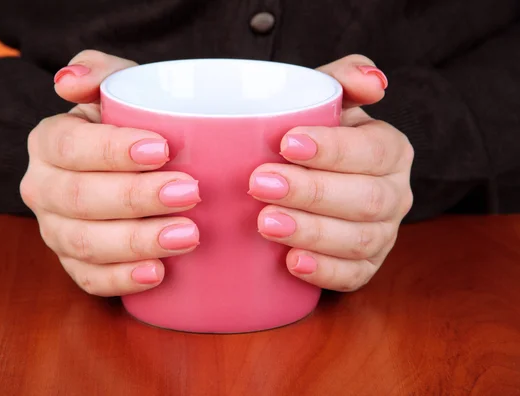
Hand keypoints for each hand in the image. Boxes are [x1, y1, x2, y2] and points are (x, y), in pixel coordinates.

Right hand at [20, 50, 200, 296]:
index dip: (112, 150)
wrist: (129, 166)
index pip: (69, 147)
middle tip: (189, 192)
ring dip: (137, 241)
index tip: (163, 149)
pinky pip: (90, 279)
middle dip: (136, 198)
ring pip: (85, 243)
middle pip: (79, 199)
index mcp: (49, 142)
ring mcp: (56, 230)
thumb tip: (67, 83)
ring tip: (187, 235)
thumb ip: (98, 72)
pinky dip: (122, 280)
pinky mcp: (75, 263)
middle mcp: (43, 188)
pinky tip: (158, 274)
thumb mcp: (119, 88)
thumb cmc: (130, 124)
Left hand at [249, 55, 413, 291]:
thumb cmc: (318, 136)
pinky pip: (354, 277)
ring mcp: (383, 234)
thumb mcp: (330, 100)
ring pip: (358, 240)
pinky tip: (292, 262)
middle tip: (259, 184)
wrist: (316, 177)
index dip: (333, 149)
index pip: (372, 150)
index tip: (287, 143)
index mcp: (390, 150)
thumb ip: (345, 78)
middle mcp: (395, 194)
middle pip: (364, 199)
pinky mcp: (365, 266)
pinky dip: (324, 272)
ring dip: (311, 232)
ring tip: (266, 223)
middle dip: (311, 193)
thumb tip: (374, 83)